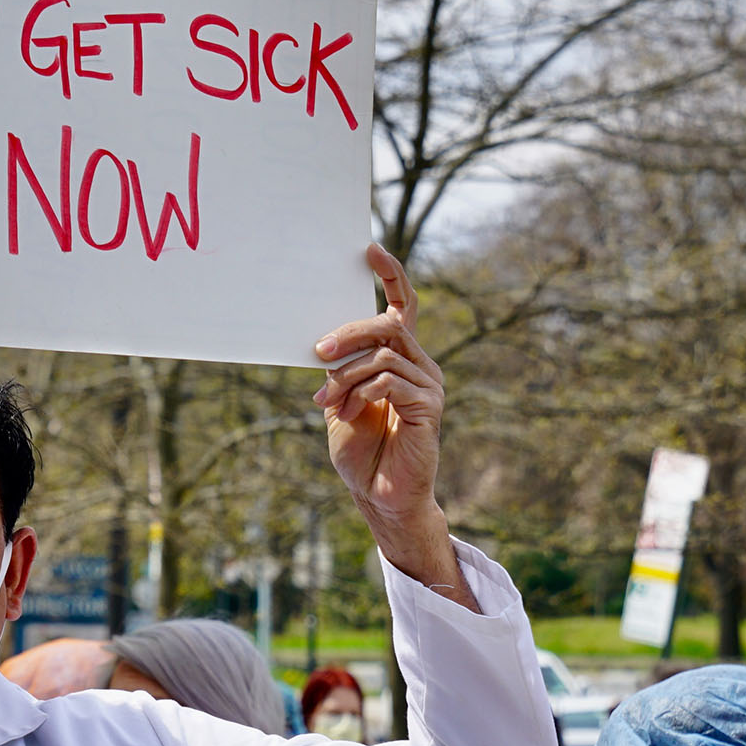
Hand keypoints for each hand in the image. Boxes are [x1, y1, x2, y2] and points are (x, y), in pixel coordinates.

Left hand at [314, 244, 468, 606]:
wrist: (379, 496)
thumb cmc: (361, 453)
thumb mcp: (341, 402)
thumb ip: (340, 371)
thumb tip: (324, 342)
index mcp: (400, 358)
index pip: (402, 306)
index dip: (390, 274)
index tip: (368, 249)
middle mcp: (420, 364)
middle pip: (386, 324)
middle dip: (348, 331)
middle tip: (317, 349)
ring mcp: (428, 384)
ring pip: (383, 352)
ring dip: (345, 374)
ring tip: (325, 399)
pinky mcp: (428, 406)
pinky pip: (388, 381)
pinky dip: (359, 393)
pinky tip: (346, 413)